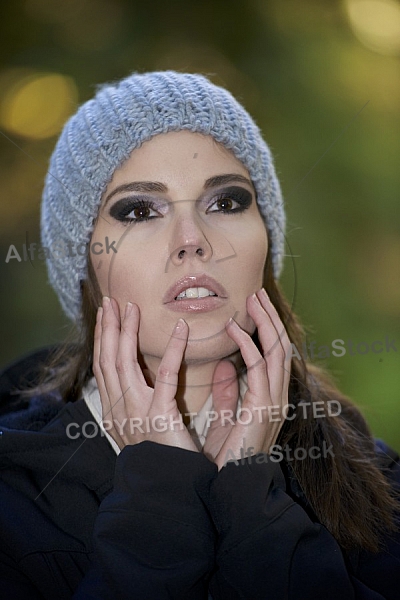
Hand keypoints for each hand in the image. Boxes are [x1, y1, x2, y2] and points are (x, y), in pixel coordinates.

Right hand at [93, 296, 197, 452]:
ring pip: (123, 363)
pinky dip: (172, 350)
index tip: (107, 315)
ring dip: (127, 332)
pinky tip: (181, 329)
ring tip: (132, 307)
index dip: (104, 339)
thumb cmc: (165, 459)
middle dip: (108, 328)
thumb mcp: (148, 425)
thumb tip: (155, 371)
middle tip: (110, 300)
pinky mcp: (159, 416)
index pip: (103, 368)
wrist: (169, 491)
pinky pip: (166, 376)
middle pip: (106, 360)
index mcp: (116, 412)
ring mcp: (136, 413)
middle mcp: (119, 410)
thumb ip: (149, 398)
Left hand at [203, 288, 291, 469]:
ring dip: (265, 323)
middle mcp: (276, 396)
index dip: (265, 330)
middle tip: (257, 293)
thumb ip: (228, 390)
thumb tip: (223, 365)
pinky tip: (234, 329)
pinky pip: (260, 367)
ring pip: (277, 351)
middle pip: (280, 347)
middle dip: (269, 319)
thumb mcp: (226, 416)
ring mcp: (274, 401)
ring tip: (253, 299)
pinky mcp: (263, 406)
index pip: (273, 355)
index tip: (252, 309)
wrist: (229, 485)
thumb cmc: (227, 455)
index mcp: (268, 397)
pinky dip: (248, 345)